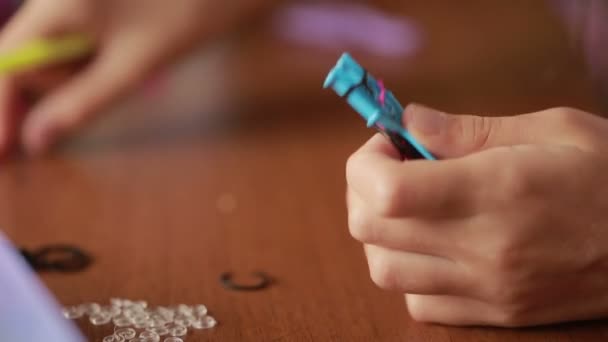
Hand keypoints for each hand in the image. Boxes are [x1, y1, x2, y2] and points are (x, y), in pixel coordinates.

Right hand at [0, 0, 271, 156]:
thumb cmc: (185, 18)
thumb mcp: (131, 69)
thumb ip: (80, 104)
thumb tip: (36, 138)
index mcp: (58, 7)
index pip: (6, 63)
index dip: (1, 109)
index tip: (5, 153)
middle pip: (26, 55)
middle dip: (50, 90)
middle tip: (87, 108)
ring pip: (53, 48)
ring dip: (76, 75)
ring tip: (126, 76)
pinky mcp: (95, 0)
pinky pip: (76, 36)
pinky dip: (90, 59)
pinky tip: (123, 60)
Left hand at [346, 104, 607, 326]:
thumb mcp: (554, 129)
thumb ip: (470, 128)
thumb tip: (409, 121)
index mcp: (497, 190)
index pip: (389, 191)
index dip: (365, 165)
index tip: (383, 146)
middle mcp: (485, 246)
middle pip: (371, 229)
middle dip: (361, 191)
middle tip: (390, 168)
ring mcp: (488, 288)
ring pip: (384, 271)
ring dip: (379, 234)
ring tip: (407, 208)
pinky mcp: (497, 313)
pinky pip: (419, 303)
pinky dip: (408, 274)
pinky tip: (433, 248)